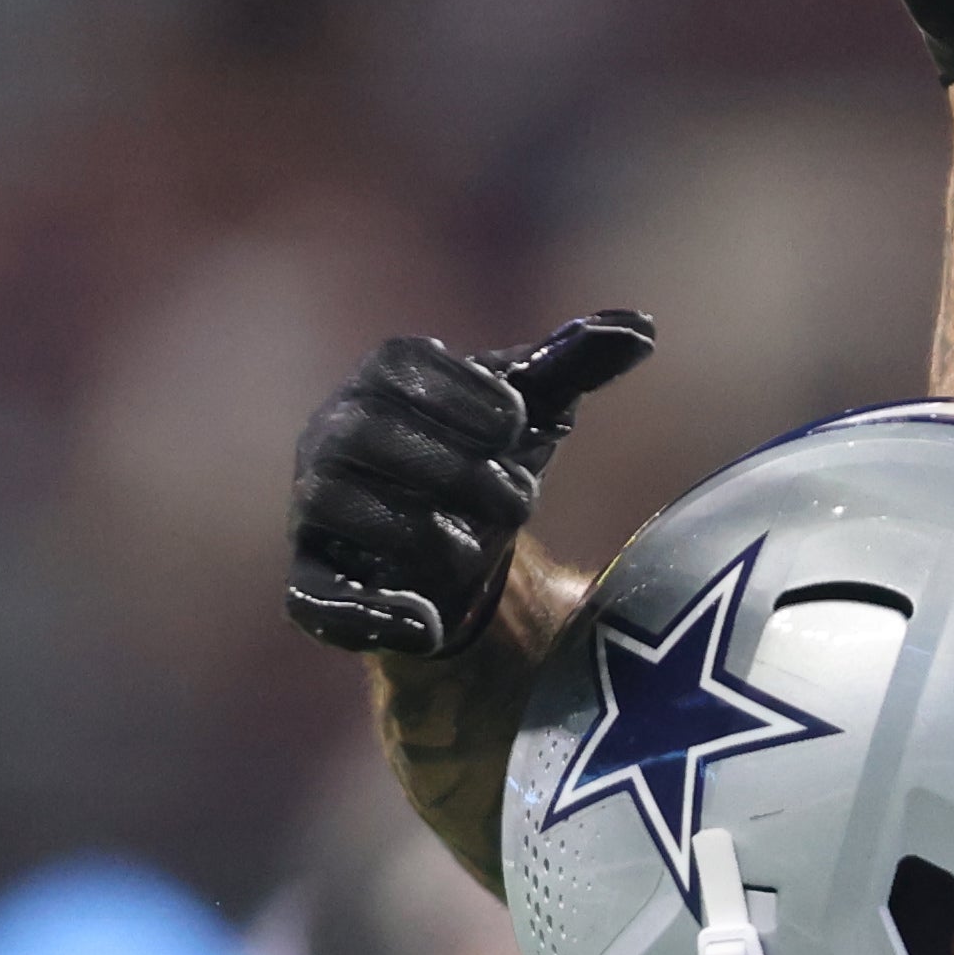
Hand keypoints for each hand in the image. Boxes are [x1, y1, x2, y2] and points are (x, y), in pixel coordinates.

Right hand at [284, 311, 654, 656]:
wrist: (458, 558)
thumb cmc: (485, 462)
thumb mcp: (533, 413)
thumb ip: (575, 364)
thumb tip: (640, 327)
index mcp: (380, 382)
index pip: (396, 364)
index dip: (458, 392)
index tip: (515, 425)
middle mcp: (331, 437)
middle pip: (363, 432)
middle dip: (449, 467)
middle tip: (523, 503)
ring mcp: (314, 512)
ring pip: (336, 506)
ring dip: (418, 531)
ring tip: (478, 551)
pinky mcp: (313, 586)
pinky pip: (313, 599)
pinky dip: (367, 615)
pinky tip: (427, 627)